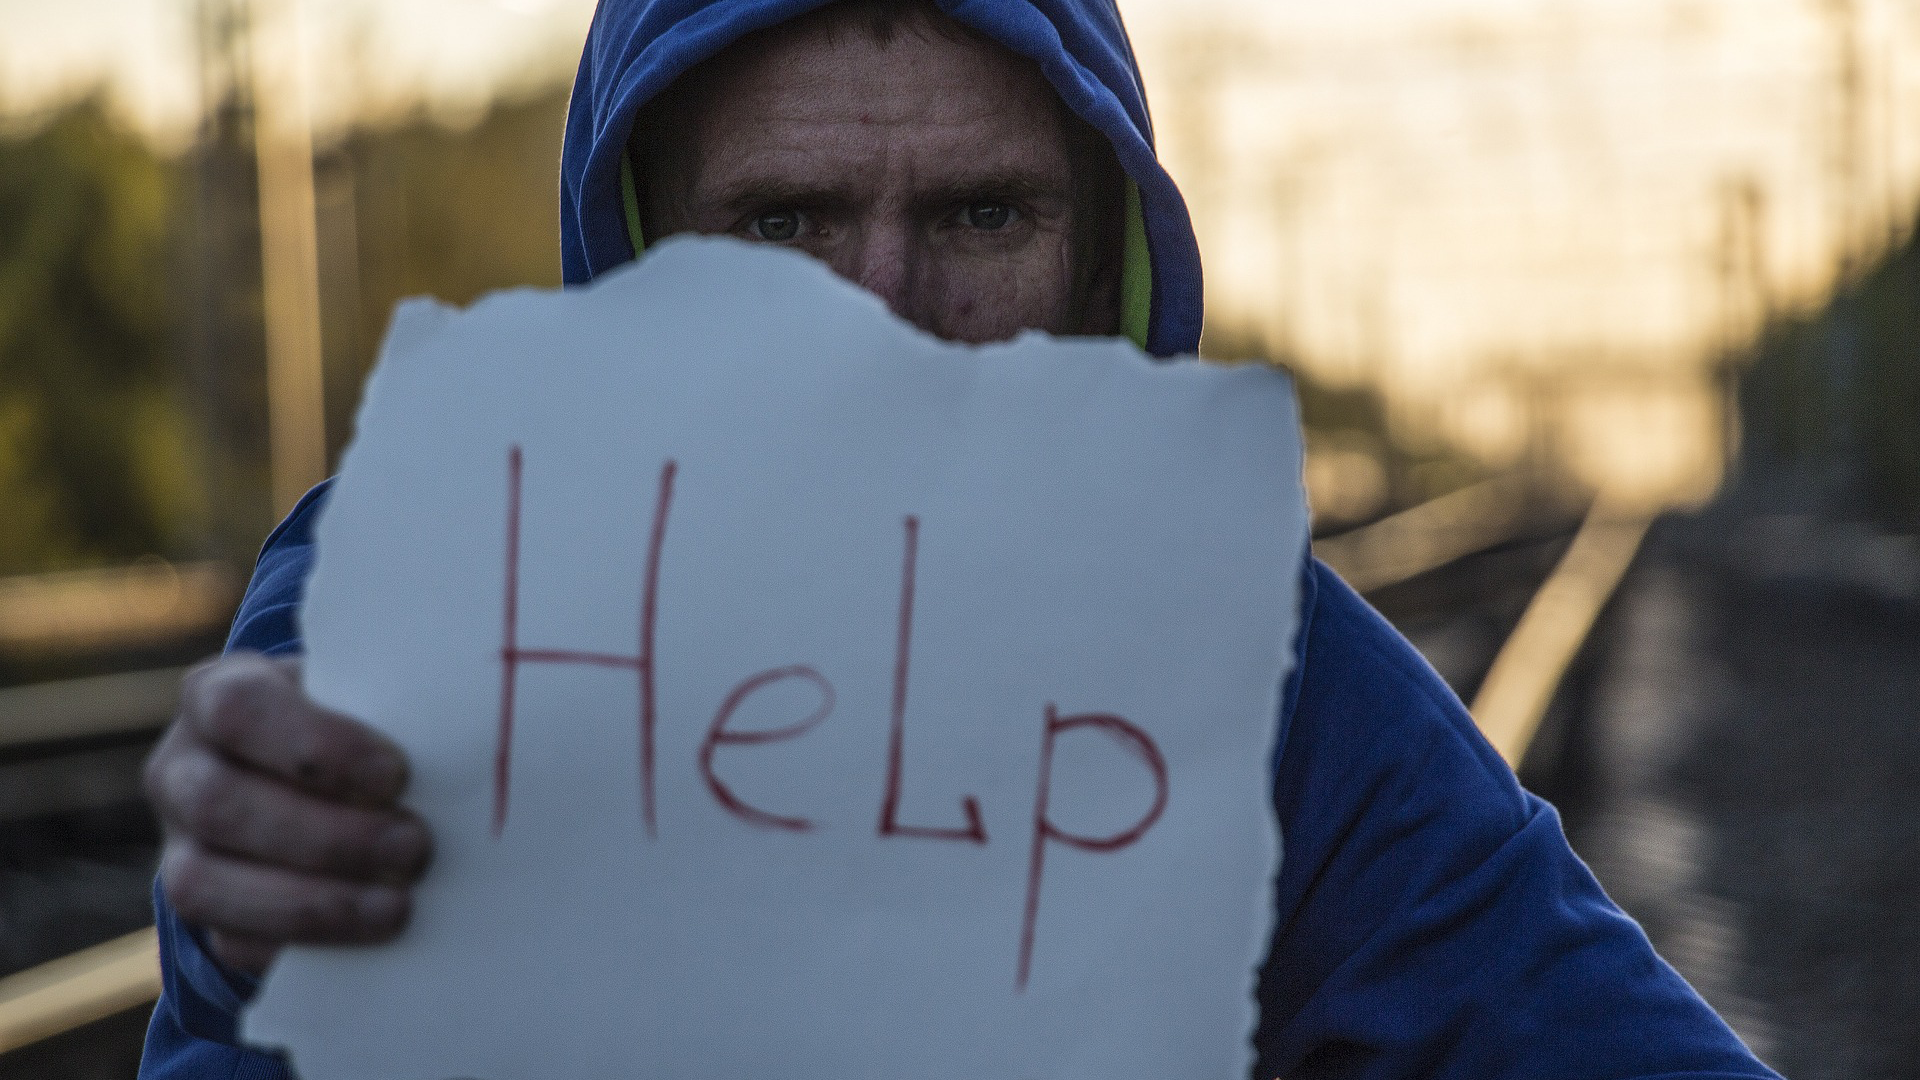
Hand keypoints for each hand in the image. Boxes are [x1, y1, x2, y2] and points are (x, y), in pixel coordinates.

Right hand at [144, 653, 431, 975]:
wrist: (315, 784)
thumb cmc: (356, 729)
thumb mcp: (365, 702)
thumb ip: (389, 715)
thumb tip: (461, 750)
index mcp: (217, 696)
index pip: (241, 710)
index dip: (318, 746)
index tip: (397, 774)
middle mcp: (180, 771)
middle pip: (222, 805)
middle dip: (328, 836)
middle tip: (415, 847)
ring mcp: (178, 848)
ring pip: (205, 885)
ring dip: (313, 901)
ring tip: (399, 905)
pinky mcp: (201, 916)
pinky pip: (229, 943)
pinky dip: (302, 944)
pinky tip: (365, 936)